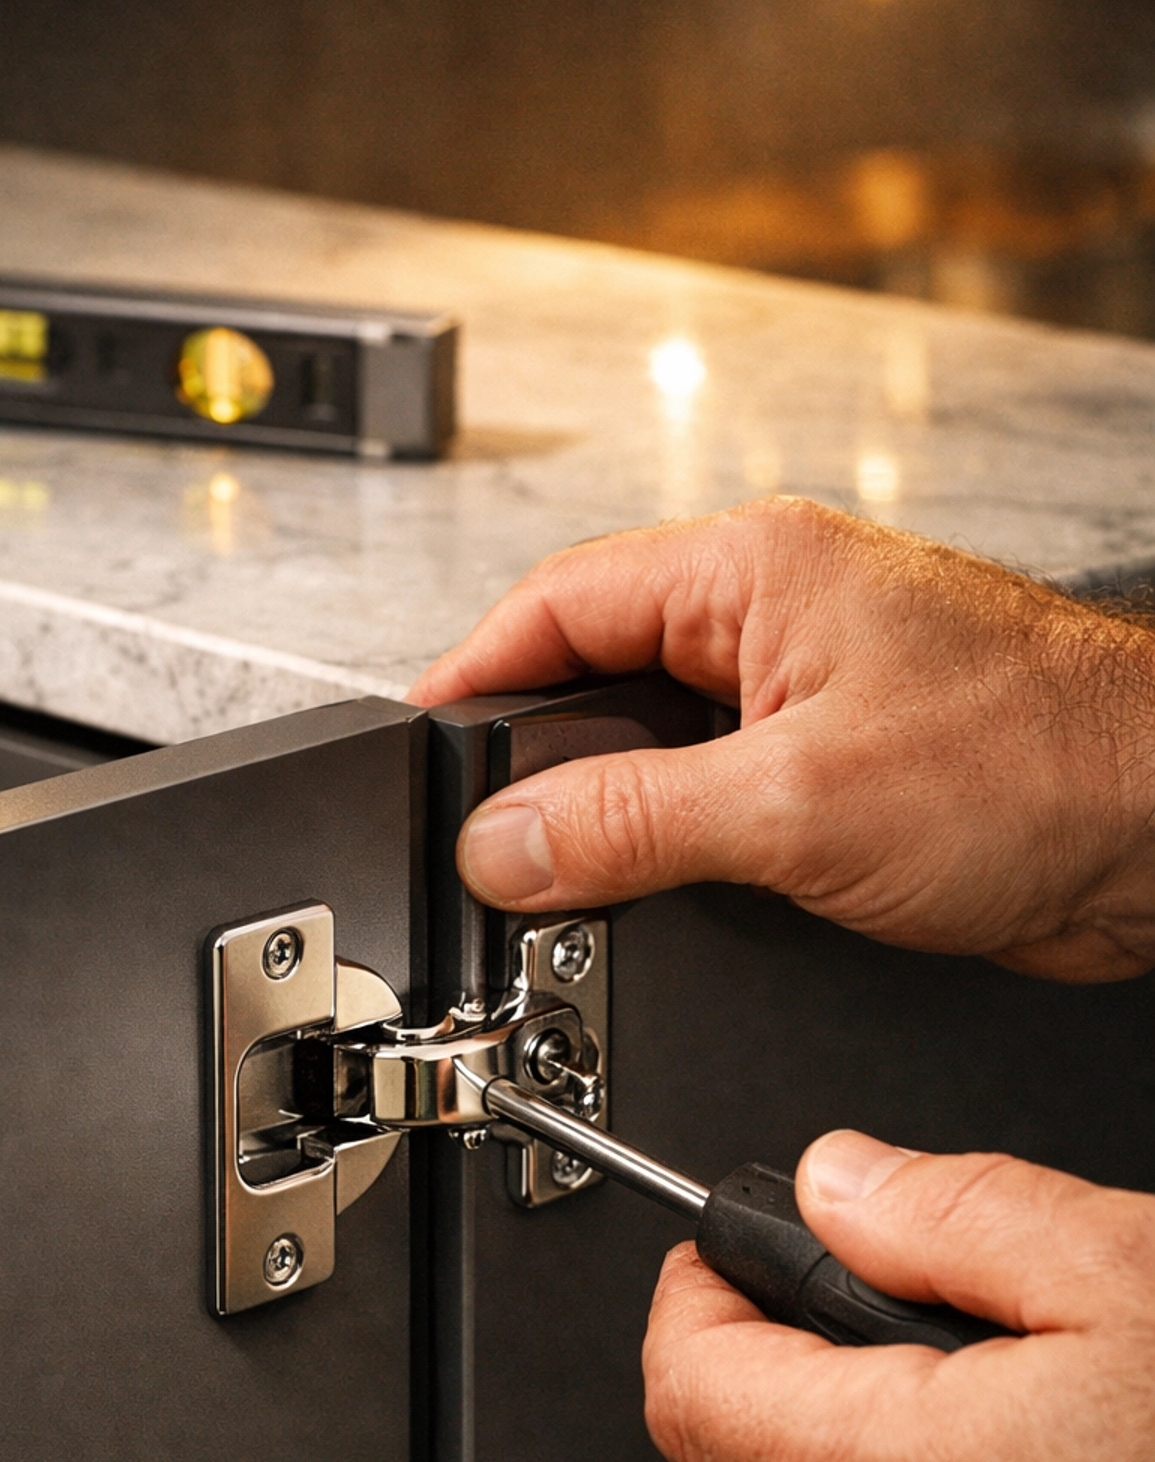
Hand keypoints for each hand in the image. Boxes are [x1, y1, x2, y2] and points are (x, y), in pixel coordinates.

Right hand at [405, 498, 1154, 980]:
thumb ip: (631, 822)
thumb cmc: (1044, 762)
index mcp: (752, 569)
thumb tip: (507, 845)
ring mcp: (806, 692)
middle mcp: (774, 616)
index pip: (556, 602)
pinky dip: (673, 848)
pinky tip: (662, 892)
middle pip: (593, 676)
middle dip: (536, 766)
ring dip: (609, 815)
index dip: (470, 679)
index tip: (417, 755)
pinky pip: (715, 799)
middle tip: (491, 848)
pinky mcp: (838, 769)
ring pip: (653, 746)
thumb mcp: (797, 804)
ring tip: (568, 879)